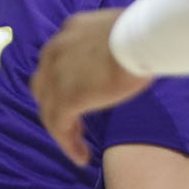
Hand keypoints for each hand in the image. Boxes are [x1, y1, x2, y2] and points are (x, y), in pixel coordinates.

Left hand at [32, 7, 150, 166]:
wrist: (139, 39)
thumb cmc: (143, 34)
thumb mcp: (120, 33)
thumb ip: (111, 45)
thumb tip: (126, 53)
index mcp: (70, 32)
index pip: (57, 61)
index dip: (65, 81)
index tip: (83, 96)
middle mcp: (55, 51)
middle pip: (45, 86)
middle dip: (56, 104)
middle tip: (76, 122)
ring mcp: (55, 76)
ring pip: (48, 109)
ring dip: (61, 129)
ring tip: (77, 146)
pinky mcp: (65, 98)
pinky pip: (59, 127)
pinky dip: (68, 144)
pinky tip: (82, 157)